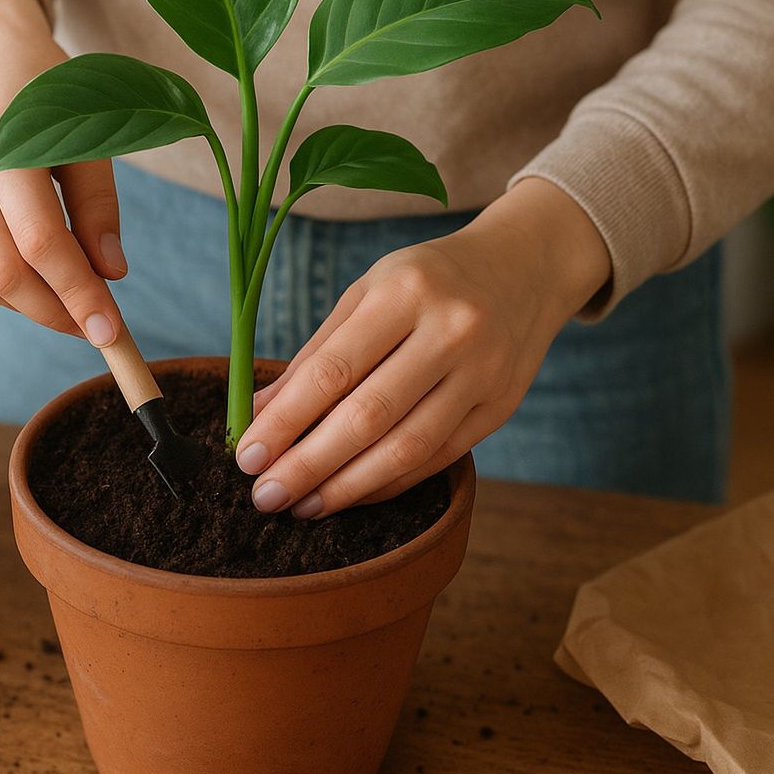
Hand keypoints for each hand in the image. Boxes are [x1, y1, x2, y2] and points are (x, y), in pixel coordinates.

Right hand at [0, 0, 125, 344]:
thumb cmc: (49, 91)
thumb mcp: (90, 133)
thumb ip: (100, 206)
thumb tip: (111, 276)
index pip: (40, 242)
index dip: (77, 294)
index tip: (111, 332)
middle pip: (1, 273)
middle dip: (54, 311)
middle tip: (97, 326)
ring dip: (31, 304)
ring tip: (72, 298)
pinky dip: (5, 283)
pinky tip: (35, 272)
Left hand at [235, 178, 609, 517]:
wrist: (525, 266)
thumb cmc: (429, 278)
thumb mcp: (369, 291)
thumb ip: (317, 352)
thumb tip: (259, 412)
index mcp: (405, 291)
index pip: (333, 370)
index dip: (286, 420)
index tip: (248, 456)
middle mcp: (450, 331)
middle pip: (368, 416)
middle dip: (309, 464)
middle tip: (266, 496)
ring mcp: (482, 373)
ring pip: (406, 448)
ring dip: (348, 487)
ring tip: (304, 506)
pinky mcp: (500, 407)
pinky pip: (437, 458)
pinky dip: (388, 483)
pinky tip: (352, 493)